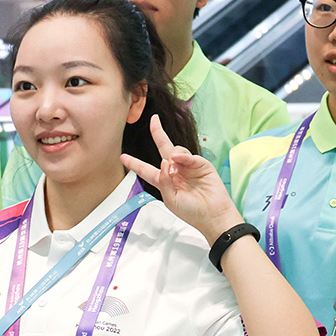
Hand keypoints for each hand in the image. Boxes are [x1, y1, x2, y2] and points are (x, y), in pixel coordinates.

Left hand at [122, 115, 238, 239]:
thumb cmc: (192, 212)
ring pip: (176, 150)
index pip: (146, 170)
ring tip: (173, 170)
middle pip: (163, 148)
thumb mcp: (170, 199)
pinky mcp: (201, 165)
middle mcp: (175, 171)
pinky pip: (189, 156)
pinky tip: (178, 160)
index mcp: (164, 181)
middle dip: (158, 133)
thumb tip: (164, 161)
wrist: (212, 215)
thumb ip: (163, 181)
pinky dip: (183, 157)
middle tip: (153, 120)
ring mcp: (188, 167)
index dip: (135, 163)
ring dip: (172, 156)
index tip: (123, 157)